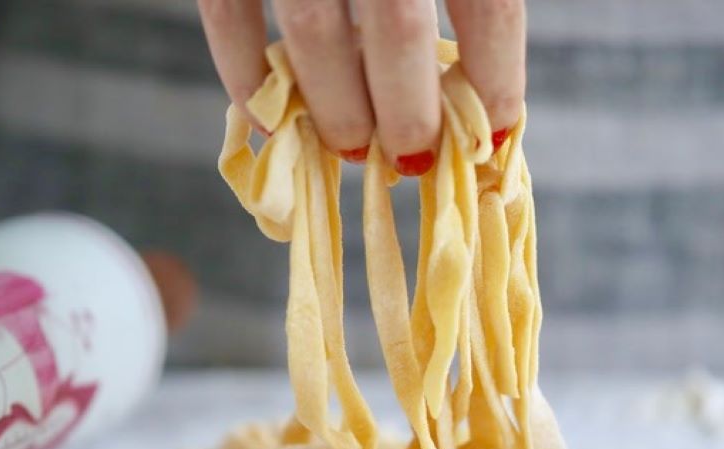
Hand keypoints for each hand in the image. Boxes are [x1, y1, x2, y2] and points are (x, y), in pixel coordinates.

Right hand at [197, 0, 525, 174]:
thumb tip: (478, 73)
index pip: (488, 3)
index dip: (496, 79)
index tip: (496, 134)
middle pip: (399, 32)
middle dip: (408, 115)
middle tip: (410, 158)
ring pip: (316, 34)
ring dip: (336, 108)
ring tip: (350, 147)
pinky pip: (227, 8)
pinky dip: (243, 69)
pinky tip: (265, 111)